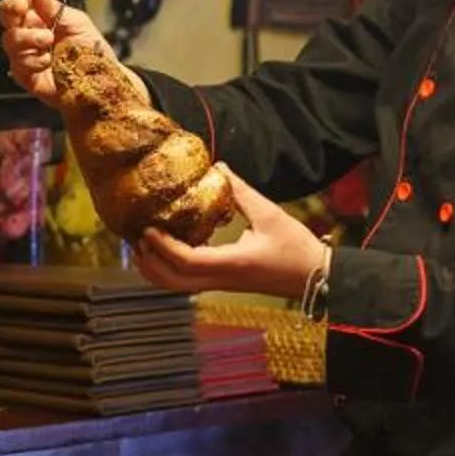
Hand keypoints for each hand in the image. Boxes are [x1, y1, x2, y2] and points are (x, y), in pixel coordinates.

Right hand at [0, 0, 108, 107]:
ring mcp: (24, 53)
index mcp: (40, 13)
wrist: (100, 82)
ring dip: (27, 36)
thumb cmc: (90, 50)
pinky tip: (49, 62)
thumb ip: (55, 7)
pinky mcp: (24, 75)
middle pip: (4, 12)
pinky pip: (18, 64)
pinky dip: (34, 61)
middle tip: (23, 6)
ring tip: (49, 40)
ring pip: (9, 38)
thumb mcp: (76, 22)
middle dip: (10, 5)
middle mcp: (28, 30)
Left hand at [131, 167, 330, 302]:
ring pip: (177, 286)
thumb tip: (218, 169)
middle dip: (149, 262)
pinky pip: (187, 282)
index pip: (186, 261)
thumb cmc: (296, 248)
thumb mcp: (270, 215)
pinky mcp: (224, 283)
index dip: (163, 246)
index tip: (148, 227)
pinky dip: (170, 270)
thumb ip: (241, 192)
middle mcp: (221, 278)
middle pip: (172, 281)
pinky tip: (169, 249)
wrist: (317, 278)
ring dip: (156, 269)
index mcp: (231, 264)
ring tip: (145, 245)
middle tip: (137, 237)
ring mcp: (221, 284)